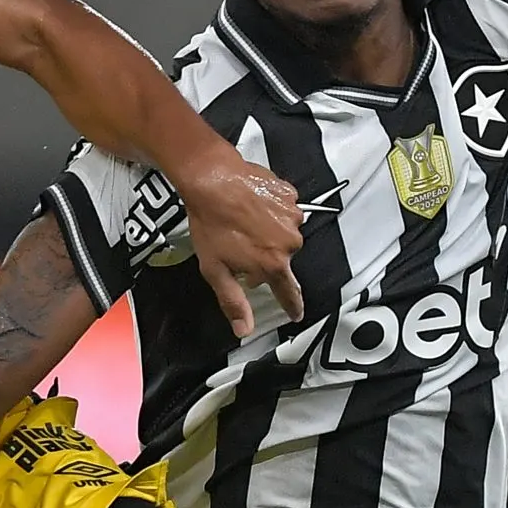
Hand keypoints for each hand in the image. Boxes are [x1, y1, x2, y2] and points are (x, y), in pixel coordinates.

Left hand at [177, 152, 304, 336]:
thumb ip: (233, 301)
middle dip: (265, 259)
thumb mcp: (215, 270)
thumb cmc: (211, 222)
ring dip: (268, 233)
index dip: (292, 305)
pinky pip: (285, 210)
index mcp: (272, 264)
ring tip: (245, 223)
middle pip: (282, 260)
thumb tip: (244, 329)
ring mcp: (292, 216)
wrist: (212, 178)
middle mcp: (288, 241)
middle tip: (241, 248)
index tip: (296, 313)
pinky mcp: (290, 195)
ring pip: (284, 234)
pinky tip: (253, 207)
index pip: (289, 292)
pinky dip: (272, 211)